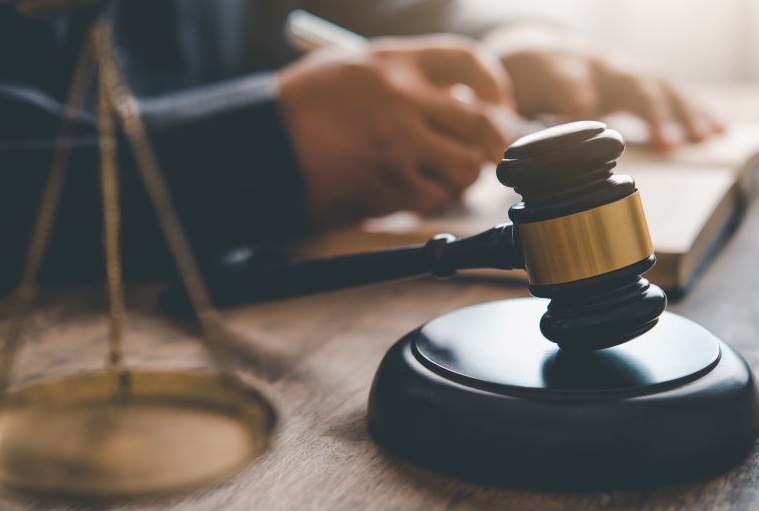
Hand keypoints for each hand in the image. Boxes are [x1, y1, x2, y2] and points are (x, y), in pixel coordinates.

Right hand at [278, 35, 512, 225]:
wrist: (260, 145)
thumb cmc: (299, 108)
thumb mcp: (349, 68)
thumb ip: (402, 77)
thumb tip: (453, 101)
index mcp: (393, 62)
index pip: (467, 62)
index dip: (495, 86)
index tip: (498, 104)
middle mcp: (402, 100)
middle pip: (482, 123)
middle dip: (491, 145)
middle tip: (484, 155)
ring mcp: (397, 146)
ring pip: (464, 169)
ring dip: (459, 177)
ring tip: (437, 175)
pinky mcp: (386, 186)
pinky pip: (431, 199)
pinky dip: (427, 201)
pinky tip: (407, 192)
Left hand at [484, 25, 723, 148]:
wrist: (532, 52)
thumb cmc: (515, 83)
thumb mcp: (497, 98)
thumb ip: (497, 116)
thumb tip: (491, 133)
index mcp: (553, 71)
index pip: (568, 85)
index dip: (579, 101)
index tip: (594, 123)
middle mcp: (592, 65)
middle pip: (627, 82)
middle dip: (650, 110)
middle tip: (669, 143)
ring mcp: (619, 69)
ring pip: (656, 85)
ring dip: (683, 112)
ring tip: (705, 137)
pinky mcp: (635, 78)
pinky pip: (671, 90)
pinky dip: (694, 109)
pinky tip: (716, 129)